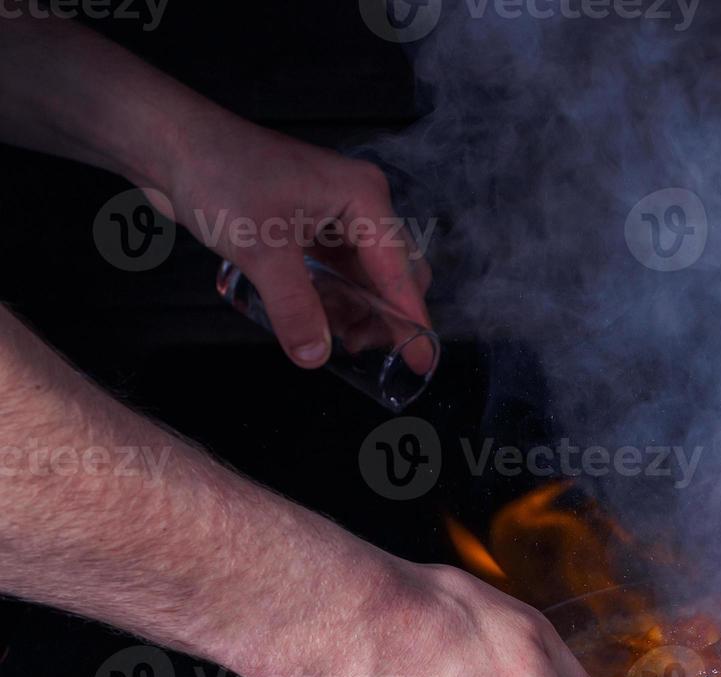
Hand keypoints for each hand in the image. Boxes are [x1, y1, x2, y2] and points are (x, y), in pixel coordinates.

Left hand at [157, 119, 431, 367]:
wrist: (169, 143)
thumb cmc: (218, 172)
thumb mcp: (260, 249)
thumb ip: (294, 307)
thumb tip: (315, 355)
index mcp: (363, 198)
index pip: (400, 271)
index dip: (410, 319)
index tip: (422, 360)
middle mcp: (358, 205)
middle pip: (395, 273)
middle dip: (385, 316)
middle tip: (364, 351)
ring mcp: (334, 215)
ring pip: (366, 276)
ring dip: (358, 310)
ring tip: (335, 339)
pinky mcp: (309, 225)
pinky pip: (338, 271)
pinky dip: (335, 298)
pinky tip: (318, 319)